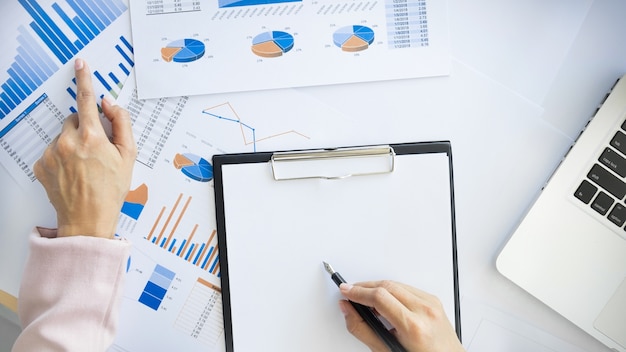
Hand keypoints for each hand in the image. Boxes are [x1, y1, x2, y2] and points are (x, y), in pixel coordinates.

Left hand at [33, 58, 136, 238]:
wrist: (88, 219)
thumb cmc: (111, 190)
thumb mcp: (128, 156)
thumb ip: (122, 124)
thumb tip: (109, 105)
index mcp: (92, 137)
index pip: (87, 99)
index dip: (85, 78)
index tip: (81, 64)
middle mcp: (68, 142)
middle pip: (75, 120)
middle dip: (86, 129)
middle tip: (97, 151)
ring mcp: (52, 153)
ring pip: (63, 136)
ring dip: (73, 144)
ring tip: (84, 166)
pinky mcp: (41, 165)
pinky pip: (52, 150)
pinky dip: (62, 157)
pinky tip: (73, 172)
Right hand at [339, 281, 463, 351]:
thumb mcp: (386, 351)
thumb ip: (363, 330)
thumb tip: (348, 310)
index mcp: (414, 326)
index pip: (380, 298)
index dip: (358, 292)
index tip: (346, 291)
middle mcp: (425, 311)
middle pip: (387, 286)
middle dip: (365, 287)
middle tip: (351, 292)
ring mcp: (431, 303)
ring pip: (396, 284)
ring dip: (377, 287)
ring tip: (365, 298)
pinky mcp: (433, 300)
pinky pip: (407, 288)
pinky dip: (392, 291)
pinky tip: (384, 300)